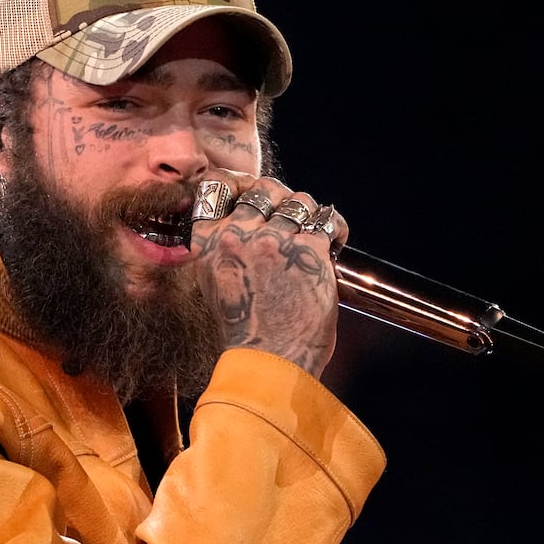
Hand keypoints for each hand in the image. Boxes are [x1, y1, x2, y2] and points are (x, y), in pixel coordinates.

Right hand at [188, 173, 346, 377]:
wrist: (269, 361)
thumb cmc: (245, 330)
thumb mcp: (215, 283)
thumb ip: (223, 248)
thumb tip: (243, 214)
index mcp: (208, 243)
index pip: (217, 186)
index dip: (239, 182)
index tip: (253, 191)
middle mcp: (238, 235)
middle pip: (264, 188)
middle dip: (281, 198)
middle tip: (290, 219)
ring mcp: (273, 241)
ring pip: (299, 201)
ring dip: (309, 215)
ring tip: (312, 236)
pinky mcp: (308, 251)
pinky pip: (327, 221)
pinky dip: (336, 229)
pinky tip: (335, 243)